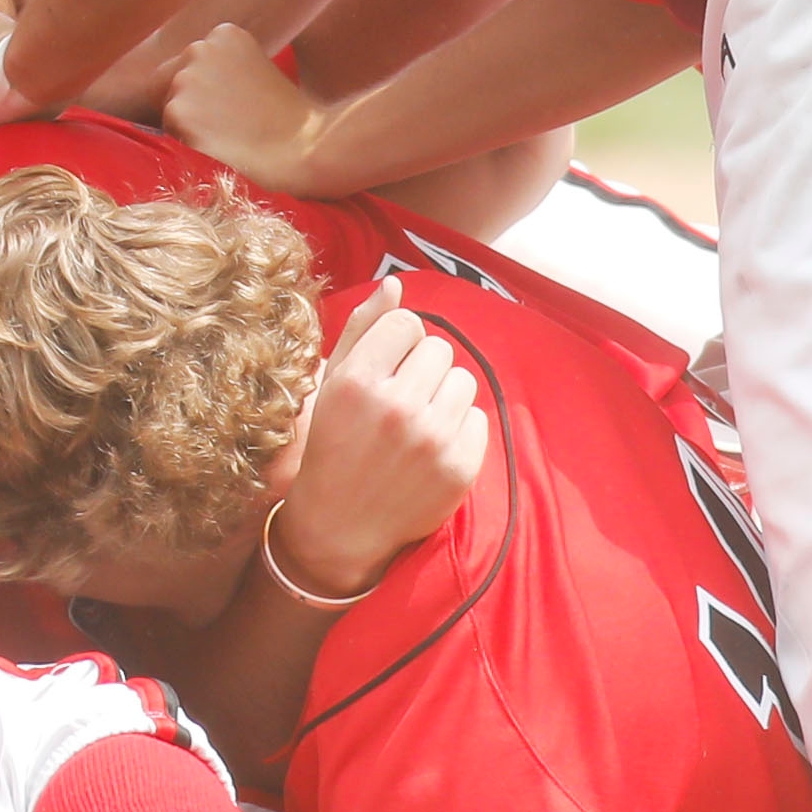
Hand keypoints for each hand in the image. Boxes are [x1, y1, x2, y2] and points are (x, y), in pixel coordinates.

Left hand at [160, 25, 330, 198]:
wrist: (304, 148)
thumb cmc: (286, 119)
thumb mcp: (255, 70)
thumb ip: (221, 66)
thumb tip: (185, 82)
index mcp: (223, 34)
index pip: (190, 63)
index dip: (208, 91)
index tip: (237, 104)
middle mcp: (200, 47)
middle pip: (171, 82)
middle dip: (191, 103)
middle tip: (230, 124)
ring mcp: (186, 79)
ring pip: (168, 106)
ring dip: (189, 123)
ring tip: (228, 135)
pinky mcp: (177, 111)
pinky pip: (168, 130)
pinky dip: (187, 142)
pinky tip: (220, 145)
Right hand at [266, 277, 485, 599]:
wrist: (340, 526)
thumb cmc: (334, 446)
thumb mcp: (332, 385)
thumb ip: (362, 330)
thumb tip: (396, 285)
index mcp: (357, 380)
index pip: (406, 324)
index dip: (398, 344)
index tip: (385, 370)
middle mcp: (395, 407)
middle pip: (439, 348)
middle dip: (422, 370)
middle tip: (400, 402)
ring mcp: (431, 439)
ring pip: (463, 380)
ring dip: (444, 397)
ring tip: (417, 425)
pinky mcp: (459, 467)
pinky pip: (479, 418)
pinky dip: (460, 429)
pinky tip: (431, 449)